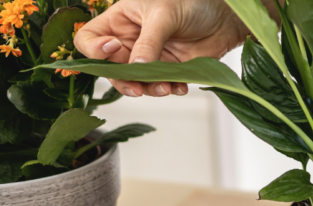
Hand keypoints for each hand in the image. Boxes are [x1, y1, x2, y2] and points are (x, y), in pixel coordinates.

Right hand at [74, 0, 248, 97]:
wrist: (224, 17)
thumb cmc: (192, 2)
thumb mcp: (165, 14)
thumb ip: (149, 41)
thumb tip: (136, 67)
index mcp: (119, 20)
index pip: (88, 39)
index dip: (94, 50)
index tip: (114, 49)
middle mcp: (129, 41)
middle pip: (110, 69)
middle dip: (123, 81)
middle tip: (137, 89)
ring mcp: (147, 58)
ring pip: (135, 83)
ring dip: (148, 90)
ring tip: (166, 87)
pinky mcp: (166, 71)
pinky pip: (159, 87)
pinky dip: (168, 90)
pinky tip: (180, 87)